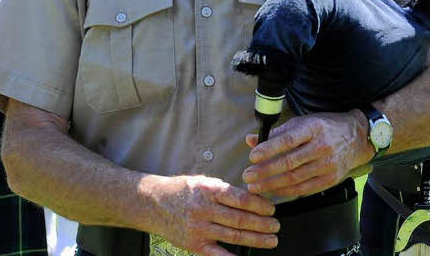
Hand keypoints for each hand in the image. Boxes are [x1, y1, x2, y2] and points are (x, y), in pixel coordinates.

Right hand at [145, 174, 277, 255]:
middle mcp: (204, 210)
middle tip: (276, 226)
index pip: (241, 199)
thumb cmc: (183, 190)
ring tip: (271, 240)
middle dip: (262, 224)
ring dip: (255, 239)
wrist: (153, 203)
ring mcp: (198, 229)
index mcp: (210, 190)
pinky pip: (216, 253)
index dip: (260, 205)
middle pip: (240, 219)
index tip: (272, 208)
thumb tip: (252, 198)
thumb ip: (226, 190)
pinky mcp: (193, 244)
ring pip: (233, 236)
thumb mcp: (205, 182)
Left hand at [242, 110, 373, 199]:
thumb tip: (251, 140)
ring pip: (295, 178)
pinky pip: (305, 188)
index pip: (288, 140)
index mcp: (314, 128)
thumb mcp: (304, 123)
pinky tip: (274, 191)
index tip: (253, 156)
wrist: (358, 137)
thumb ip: (277, 133)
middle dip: (265, 171)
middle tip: (247, 176)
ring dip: (272, 184)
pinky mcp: (331, 178)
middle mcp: (322, 146)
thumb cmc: (326, 127)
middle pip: (289, 162)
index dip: (269, 149)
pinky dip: (287, 191)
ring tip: (255, 187)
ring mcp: (328, 164)